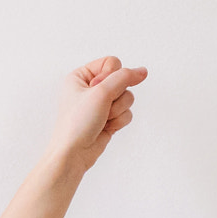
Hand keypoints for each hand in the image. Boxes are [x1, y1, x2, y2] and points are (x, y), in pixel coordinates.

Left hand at [44, 57, 146, 176]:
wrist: (73, 154)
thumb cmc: (78, 123)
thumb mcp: (101, 92)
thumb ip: (124, 77)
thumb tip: (142, 71)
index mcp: (80, 76)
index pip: (111, 63)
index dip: (111, 76)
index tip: (97, 89)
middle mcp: (90, 88)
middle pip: (122, 81)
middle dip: (116, 96)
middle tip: (100, 107)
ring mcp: (100, 105)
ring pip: (127, 97)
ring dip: (118, 110)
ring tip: (102, 119)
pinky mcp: (108, 118)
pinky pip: (127, 112)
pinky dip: (119, 121)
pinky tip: (106, 128)